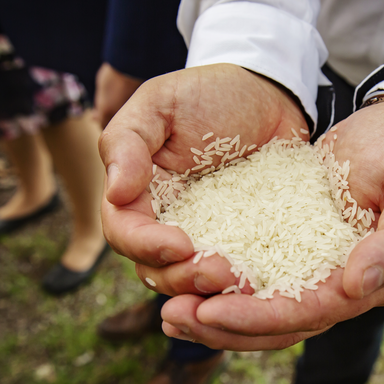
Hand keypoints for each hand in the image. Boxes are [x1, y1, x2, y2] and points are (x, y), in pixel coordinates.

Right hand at [99, 64, 306, 296]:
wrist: (268, 95)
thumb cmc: (208, 93)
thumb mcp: (160, 103)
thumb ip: (127, 142)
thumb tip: (115, 192)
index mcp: (138, 193)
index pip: (124, 232)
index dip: (145, 246)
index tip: (179, 245)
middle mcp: (166, 221)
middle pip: (155, 268)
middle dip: (182, 277)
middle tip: (221, 272)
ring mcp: (205, 235)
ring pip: (191, 280)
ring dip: (211, 289)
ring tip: (244, 281)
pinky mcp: (242, 242)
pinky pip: (235, 272)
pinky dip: (243, 285)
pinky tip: (262, 283)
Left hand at [159, 101, 383, 349]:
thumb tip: (355, 286)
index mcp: (375, 281)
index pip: (312, 312)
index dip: (260, 317)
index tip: (210, 312)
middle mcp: (344, 287)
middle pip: (280, 325)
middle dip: (226, 327)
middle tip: (172, 320)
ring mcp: (318, 272)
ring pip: (264, 310)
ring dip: (217, 316)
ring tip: (169, 314)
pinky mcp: (295, 252)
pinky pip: (256, 279)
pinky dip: (222, 287)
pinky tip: (185, 284)